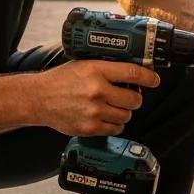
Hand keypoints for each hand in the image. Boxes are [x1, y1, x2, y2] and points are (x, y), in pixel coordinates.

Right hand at [30, 59, 159, 136]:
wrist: (38, 98)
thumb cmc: (61, 80)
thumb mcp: (83, 65)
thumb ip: (106, 68)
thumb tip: (132, 72)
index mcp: (96, 70)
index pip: (132, 73)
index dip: (148, 77)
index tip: (154, 80)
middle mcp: (97, 90)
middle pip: (134, 99)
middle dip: (134, 98)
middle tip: (127, 96)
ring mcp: (94, 111)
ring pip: (127, 116)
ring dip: (123, 112)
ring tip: (112, 107)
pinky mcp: (90, 127)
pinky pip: (115, 129)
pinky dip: (114, 124)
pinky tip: (104, 117)